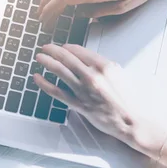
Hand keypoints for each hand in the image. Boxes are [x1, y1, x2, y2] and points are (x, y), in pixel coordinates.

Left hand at [32, 44, 166, 157]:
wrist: (128, 120)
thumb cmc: (126, 99)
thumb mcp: (119, 74)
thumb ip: (103, 64)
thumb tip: (86, 58)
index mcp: (104, 66)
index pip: (79, 50)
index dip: (67, 46)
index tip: (62, 46)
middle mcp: (92, 76)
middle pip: (66, 57)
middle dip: (53, 50)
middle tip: (45, 47)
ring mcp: (83, 90)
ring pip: (59, 71)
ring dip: (46, 61)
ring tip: (39, 57)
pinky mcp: (78, 104)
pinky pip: (56, 92)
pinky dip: (44, 83)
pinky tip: (37, 77)